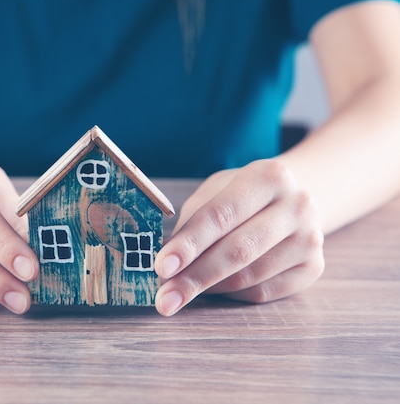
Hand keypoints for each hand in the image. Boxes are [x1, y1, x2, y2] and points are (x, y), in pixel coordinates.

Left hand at [154, 159, 324, 315]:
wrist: (294, 199)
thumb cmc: (243, 194)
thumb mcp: (216, 190)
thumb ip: (192, 222)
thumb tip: (169, 267)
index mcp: (269, 176)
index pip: (221, 215)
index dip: (189, 244)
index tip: (161, 267)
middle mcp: (297, 206)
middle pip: (237, 251)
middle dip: (194, 278)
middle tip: (164, 299)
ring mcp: (310, 239)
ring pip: (249, 277)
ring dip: (208, 288)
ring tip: (181, 290)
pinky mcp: (313, 268)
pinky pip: (262, 292)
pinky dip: (231, 294)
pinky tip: (214, 288)